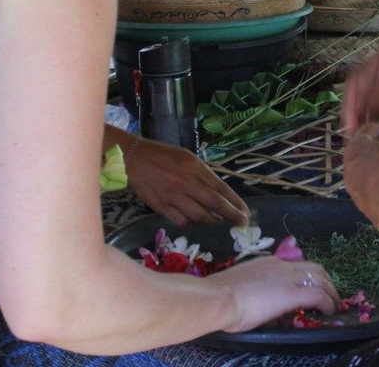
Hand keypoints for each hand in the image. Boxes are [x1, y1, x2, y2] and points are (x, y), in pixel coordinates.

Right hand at [127, 138, 248, 226]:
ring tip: (218, 221)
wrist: (133, 158)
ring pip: (198, 216)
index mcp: (194, 167)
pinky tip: (196, 221)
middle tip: (241, 223)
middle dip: (231, 216)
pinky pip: (181, 221)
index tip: (245, 212)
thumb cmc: (164, 155)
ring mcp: (172, 196)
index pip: (220, 188)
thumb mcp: (188, 158)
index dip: (235, 202)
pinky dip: (192, 224)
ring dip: (212, 221)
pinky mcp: (160, 207)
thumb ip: (203, 175)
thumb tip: (220, 193)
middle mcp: (185, 182)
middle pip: (213, 204)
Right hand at [211, 256, 339, 331]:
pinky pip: (319, 296)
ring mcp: (288, 278)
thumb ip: (260, 295)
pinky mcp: (292, 293)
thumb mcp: (244, 290)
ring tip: (334, 306)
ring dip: (331, 293)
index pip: (297, 265)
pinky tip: (329, 312)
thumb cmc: (221, 297)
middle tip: (331, 297)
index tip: (314, 288)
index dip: (309, 276)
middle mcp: (282, 266)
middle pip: (315, 268)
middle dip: (327, 282)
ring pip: (321, 279)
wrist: (217, 297)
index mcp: (269, 263)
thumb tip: (273, 312)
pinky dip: (328, 303)